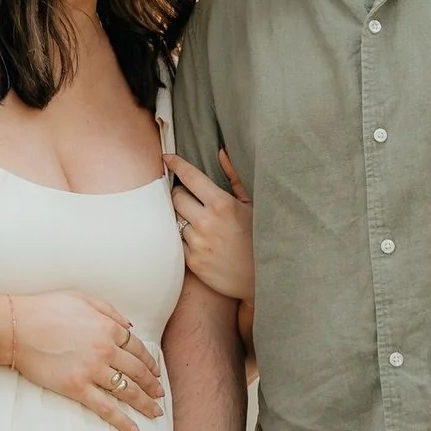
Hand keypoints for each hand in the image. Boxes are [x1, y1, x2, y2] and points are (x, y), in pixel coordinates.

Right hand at [11, 292, 164, 430]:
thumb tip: (129, 325)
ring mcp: (92, 370)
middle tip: (161, 395)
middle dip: (152, 385)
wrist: (17, 327)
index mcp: (108, 327)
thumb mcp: (82, 298)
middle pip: (137, 371)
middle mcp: (105, 349)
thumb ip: (109, 310)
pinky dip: (122, 421)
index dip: (150, 362)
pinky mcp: (77, 388)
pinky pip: (105, 408)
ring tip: (155, 413)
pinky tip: (134, 430)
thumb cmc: (46, 309)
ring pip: (127, 390)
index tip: (155, 372)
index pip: (137, 348)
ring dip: (145, 403)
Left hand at [168, 148, 254, 300]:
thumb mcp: (252, 204)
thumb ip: (234, 177)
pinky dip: (184, 237)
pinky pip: (178, 241)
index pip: (190, 177)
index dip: (176, 164)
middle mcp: (206, 222)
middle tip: (190, 198)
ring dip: (183, 218)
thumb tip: (221, 152)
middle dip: (180, 194)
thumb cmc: (259, 236)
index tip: (167, 157)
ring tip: (200, 224)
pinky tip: (199, 240)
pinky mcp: (192, 262)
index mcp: (222, 204)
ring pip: (176, 220)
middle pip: (176, 197)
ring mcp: (198, 243)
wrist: (263, 278)